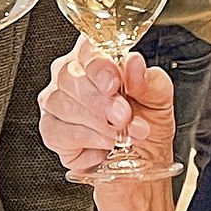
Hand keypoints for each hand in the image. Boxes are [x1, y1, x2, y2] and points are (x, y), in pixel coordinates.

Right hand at [37, 35, 176, 179]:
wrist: (142, 161)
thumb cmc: (146, 124)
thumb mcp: (159, 101)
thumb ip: (149, 80)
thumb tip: (134, 63)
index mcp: (98, 59)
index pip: (87, 48)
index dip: (98, 65)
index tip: (114, 83)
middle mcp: (72, 75)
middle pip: (70, 75)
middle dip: (100, 100)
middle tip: (123, 116)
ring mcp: (56, 101)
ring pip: (62, 103)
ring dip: (96, 122)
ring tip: (120, 133)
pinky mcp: (51, 129)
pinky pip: (57, 130)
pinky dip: (85, 139)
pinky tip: (104, 143)